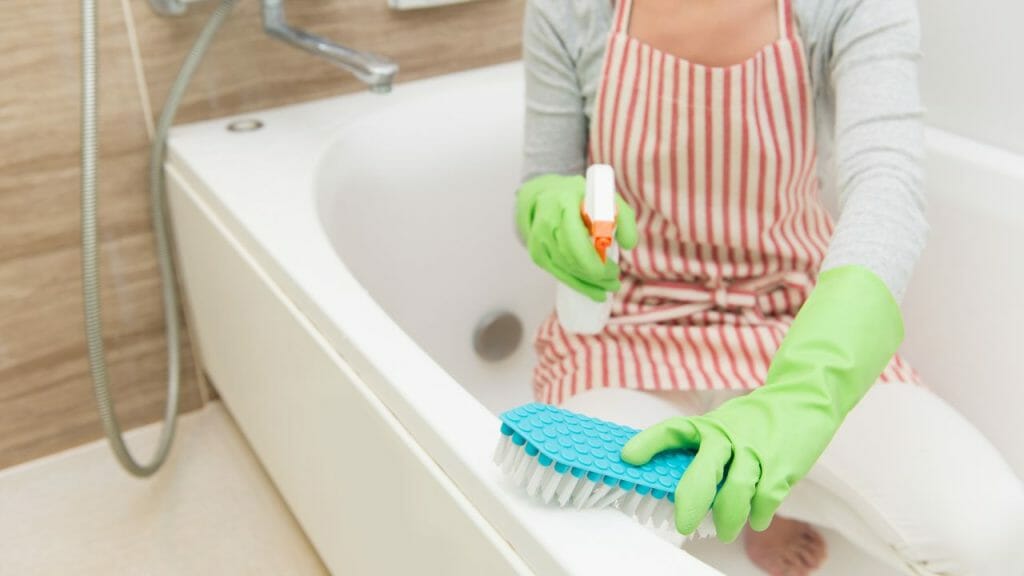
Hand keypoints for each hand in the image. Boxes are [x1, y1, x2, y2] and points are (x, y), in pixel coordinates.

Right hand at [516, 173, 637, 300]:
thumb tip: (629, 245)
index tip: (615, 269)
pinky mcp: (537, 253)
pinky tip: (594, 292)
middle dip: (596, 275)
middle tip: (615, 281)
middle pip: (571, 258)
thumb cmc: (581, 198)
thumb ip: (623, 218)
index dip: (595, 261)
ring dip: (589, 283)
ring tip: (609, 287)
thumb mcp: (605, 198)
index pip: (576, 240)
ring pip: (566, 269)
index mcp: (564, 203)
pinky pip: (559, 274)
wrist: (546, 196)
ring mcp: (539, 239)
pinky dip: (578, 285)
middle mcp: (547, 221)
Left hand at [620, 385, 839, 541]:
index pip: (673, 431)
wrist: (806, 399)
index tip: (628, 457)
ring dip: (727, 518)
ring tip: (723, 531)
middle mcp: (728, 437)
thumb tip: (674, 482)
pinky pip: (766, 499)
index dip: (649, 443)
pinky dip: (758, 515)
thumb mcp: (723, 424)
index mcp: (708, 426)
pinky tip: (755, 519)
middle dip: (690, 501)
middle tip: (683, 524)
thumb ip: (702, 450)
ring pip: (736, 492)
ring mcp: (756, 452)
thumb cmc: (756, 419)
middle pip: (704, 471)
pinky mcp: (782, 466)